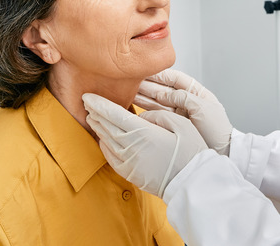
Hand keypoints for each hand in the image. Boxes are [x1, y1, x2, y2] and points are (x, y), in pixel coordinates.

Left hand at [82, 93, 207, 197]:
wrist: (191, 183)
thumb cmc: (191, 153)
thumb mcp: (182, 125)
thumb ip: (159, 115)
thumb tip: (142, 115)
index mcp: (144, 133)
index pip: (114, 114)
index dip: (99, 104)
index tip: (88, 96)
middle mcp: (132, 148)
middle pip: (106, 126)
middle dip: (95, 113)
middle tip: (88, 103)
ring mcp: (129, 162)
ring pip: (106, 141)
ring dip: (98, 128)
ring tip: (92, 117)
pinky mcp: (130, 173)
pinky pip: (110, 157)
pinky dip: (103, 145)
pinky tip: (102, 139)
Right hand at [136, 68, 232, 155]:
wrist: (222, 152)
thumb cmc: (217, 130)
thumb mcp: (203, 109)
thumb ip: (183, 98)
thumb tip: (162, 95)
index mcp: (196, 93)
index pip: (175, 79)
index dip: (160, 74)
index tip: (145, 70)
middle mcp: (185, 102)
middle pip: (163, 89)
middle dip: (147, 85)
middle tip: (130, 81)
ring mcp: (178, 114)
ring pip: (157, 102)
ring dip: (143, 96)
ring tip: (127, 91)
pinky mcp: (172, 125)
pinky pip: (157, 115)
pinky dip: (145, 110)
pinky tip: (134, 105)